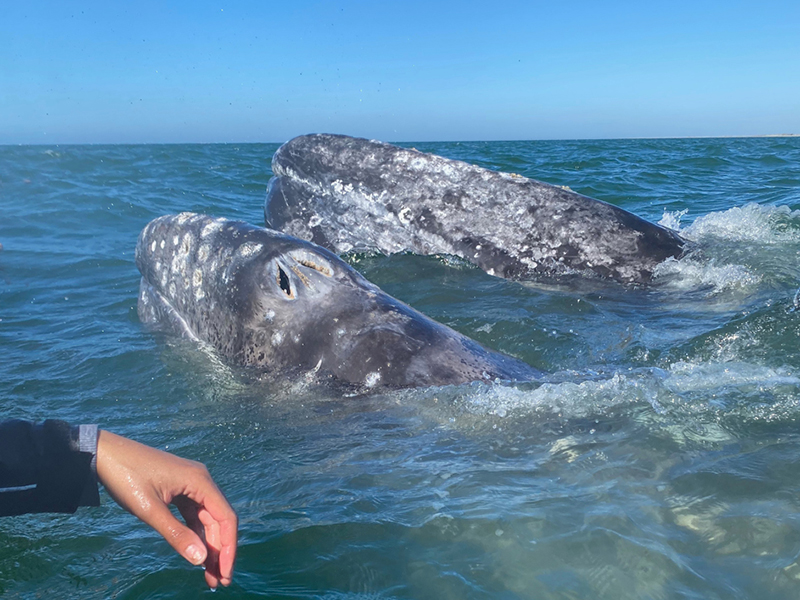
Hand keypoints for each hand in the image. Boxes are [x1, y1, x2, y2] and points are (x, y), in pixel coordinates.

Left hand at [96, 430, 237, 587]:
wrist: (103, 453)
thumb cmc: (126, 476)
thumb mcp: (149, 509)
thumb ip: (176, 534)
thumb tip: (201, 560)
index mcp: (199, 481)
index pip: (226, 518)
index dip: (228, 548)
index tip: (225, 574)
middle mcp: (200, 480)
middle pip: (218, 520)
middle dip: (219, 551)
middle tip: (217, 582)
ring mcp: (190, 484)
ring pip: (207, 518)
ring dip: (208, 545)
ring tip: (208, 574)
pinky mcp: (179, 488)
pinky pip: (194, 514)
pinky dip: (196, 533)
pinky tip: (194, 551)